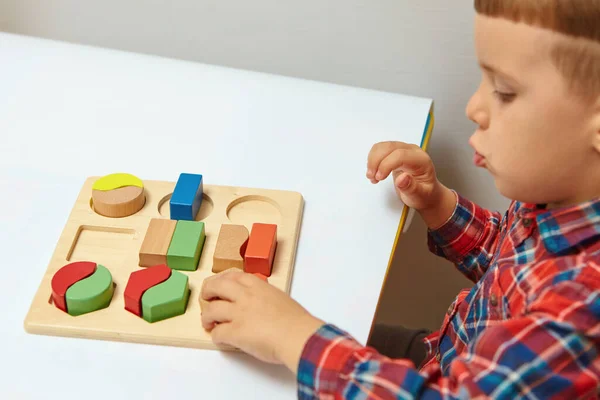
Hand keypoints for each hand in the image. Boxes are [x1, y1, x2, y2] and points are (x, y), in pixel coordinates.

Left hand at [200, 269, 324, 371]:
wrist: (298, 335)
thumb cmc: (296, 320)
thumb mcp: (280, 298)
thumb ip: (265, 297)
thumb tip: (258, 307)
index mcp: (258, 286)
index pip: (233, 276)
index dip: (222, 280)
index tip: (218, 285)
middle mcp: (245, 296)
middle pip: (216, 286)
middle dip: (207, 291)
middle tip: (206, 298)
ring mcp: (238, 313)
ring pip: (211, 310)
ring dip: (206, 317)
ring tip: (208, 323)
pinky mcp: (235, 332)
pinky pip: (217, 333)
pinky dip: (216, 336)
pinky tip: (221, 339)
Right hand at [366, 141, 441, 210]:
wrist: (426, 193)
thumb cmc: (424, 194)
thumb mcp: (420, 196)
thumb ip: (412, 188)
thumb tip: (402, 178)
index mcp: (421, 161)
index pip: (400, 155)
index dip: (386, 165)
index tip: (379, 177)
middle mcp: (413, 151)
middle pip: (389, 147)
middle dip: (376, 161)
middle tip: (372, 177)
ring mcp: (403, 149)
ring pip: (382, 146)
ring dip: (372, 160)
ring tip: (372, 176)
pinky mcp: (395, 152)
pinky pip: (380, 149)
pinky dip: (373, 159)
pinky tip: (374, 171)